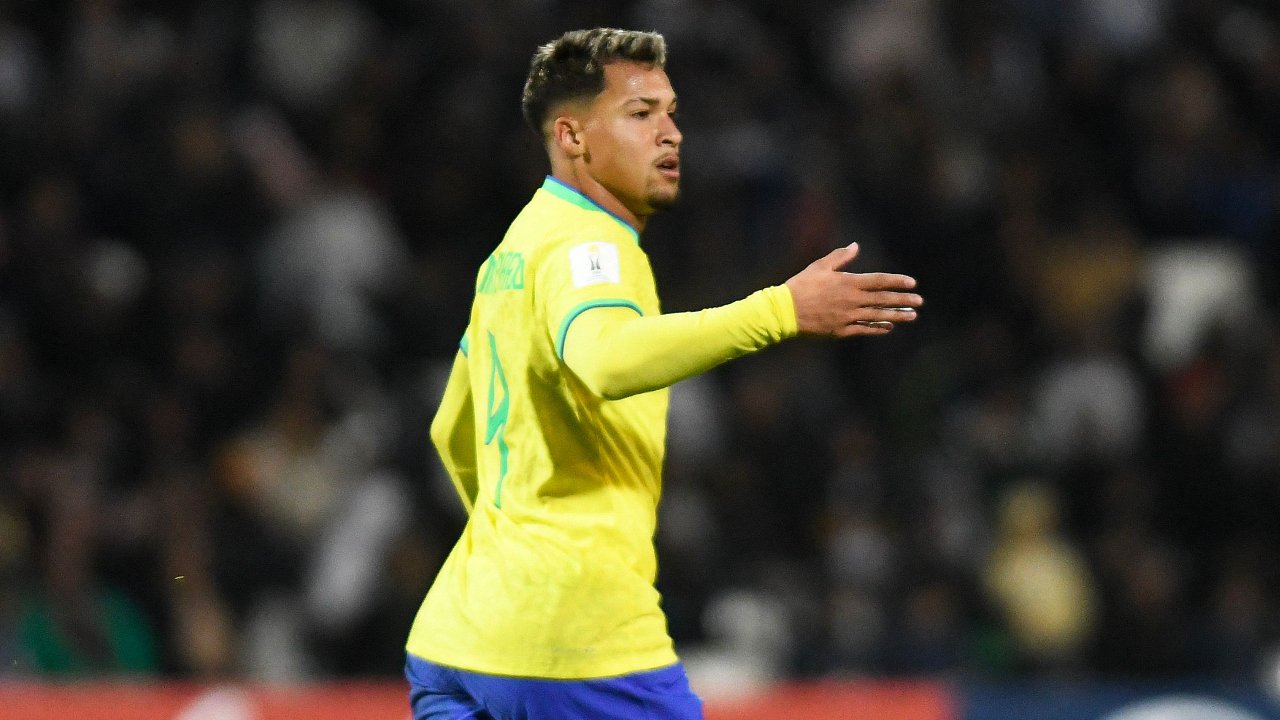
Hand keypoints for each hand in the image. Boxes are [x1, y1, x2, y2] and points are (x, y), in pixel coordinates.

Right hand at [784, 242, 921, 336]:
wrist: (785, 311)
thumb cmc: (801, 286)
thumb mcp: (819, 267)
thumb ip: (840, 257)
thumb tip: (856, 246)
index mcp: (848, 282)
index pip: (879, 281)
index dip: (897, 281)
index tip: (912, 283)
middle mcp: (852, 300)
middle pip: (883, 299)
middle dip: (903, 300)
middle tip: (919, 301)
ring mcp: (848, 317)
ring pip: (878, 315)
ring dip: (897, 315)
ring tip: (912, 316)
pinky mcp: (841, 330)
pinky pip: (864, 329)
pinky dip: (878, 328)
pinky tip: (889, 327)